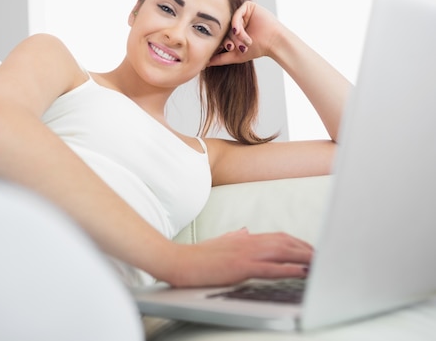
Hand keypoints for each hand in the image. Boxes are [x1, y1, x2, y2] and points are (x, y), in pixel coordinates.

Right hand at [165, 228, 311, 287]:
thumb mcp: (220, 243)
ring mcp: (244, 253)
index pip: (279, 237)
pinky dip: (288, 269)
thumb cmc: (197, 256)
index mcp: (245, 238)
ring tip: (320, 263)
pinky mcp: (240, 267)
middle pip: (286, 242)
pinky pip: (270, 268)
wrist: (177, 261)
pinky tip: (301, 272)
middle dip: (308, 249)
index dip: (299, 243)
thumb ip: (235, 237)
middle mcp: (248, 241)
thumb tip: (246, 231)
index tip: (312, 250)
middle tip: (324, 257)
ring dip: (304, 257)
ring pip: (282, 252)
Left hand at [208, 1, 283, 66]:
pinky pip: (236, 14)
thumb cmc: (257, 49)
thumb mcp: (235, 55)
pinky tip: (240, 31)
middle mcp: (236, 20)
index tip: (230, 49)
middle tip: (237, 47)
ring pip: (230, 22)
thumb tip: (204, 64)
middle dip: (231, 40)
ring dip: (236, 34)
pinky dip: (237, 24)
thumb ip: (220, 59)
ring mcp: (242, 13)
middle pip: (225, 28)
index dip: (224, 43)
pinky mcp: (248, 6)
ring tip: (245, 42)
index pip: (221, 34)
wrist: (273, 42)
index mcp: (233, 30)